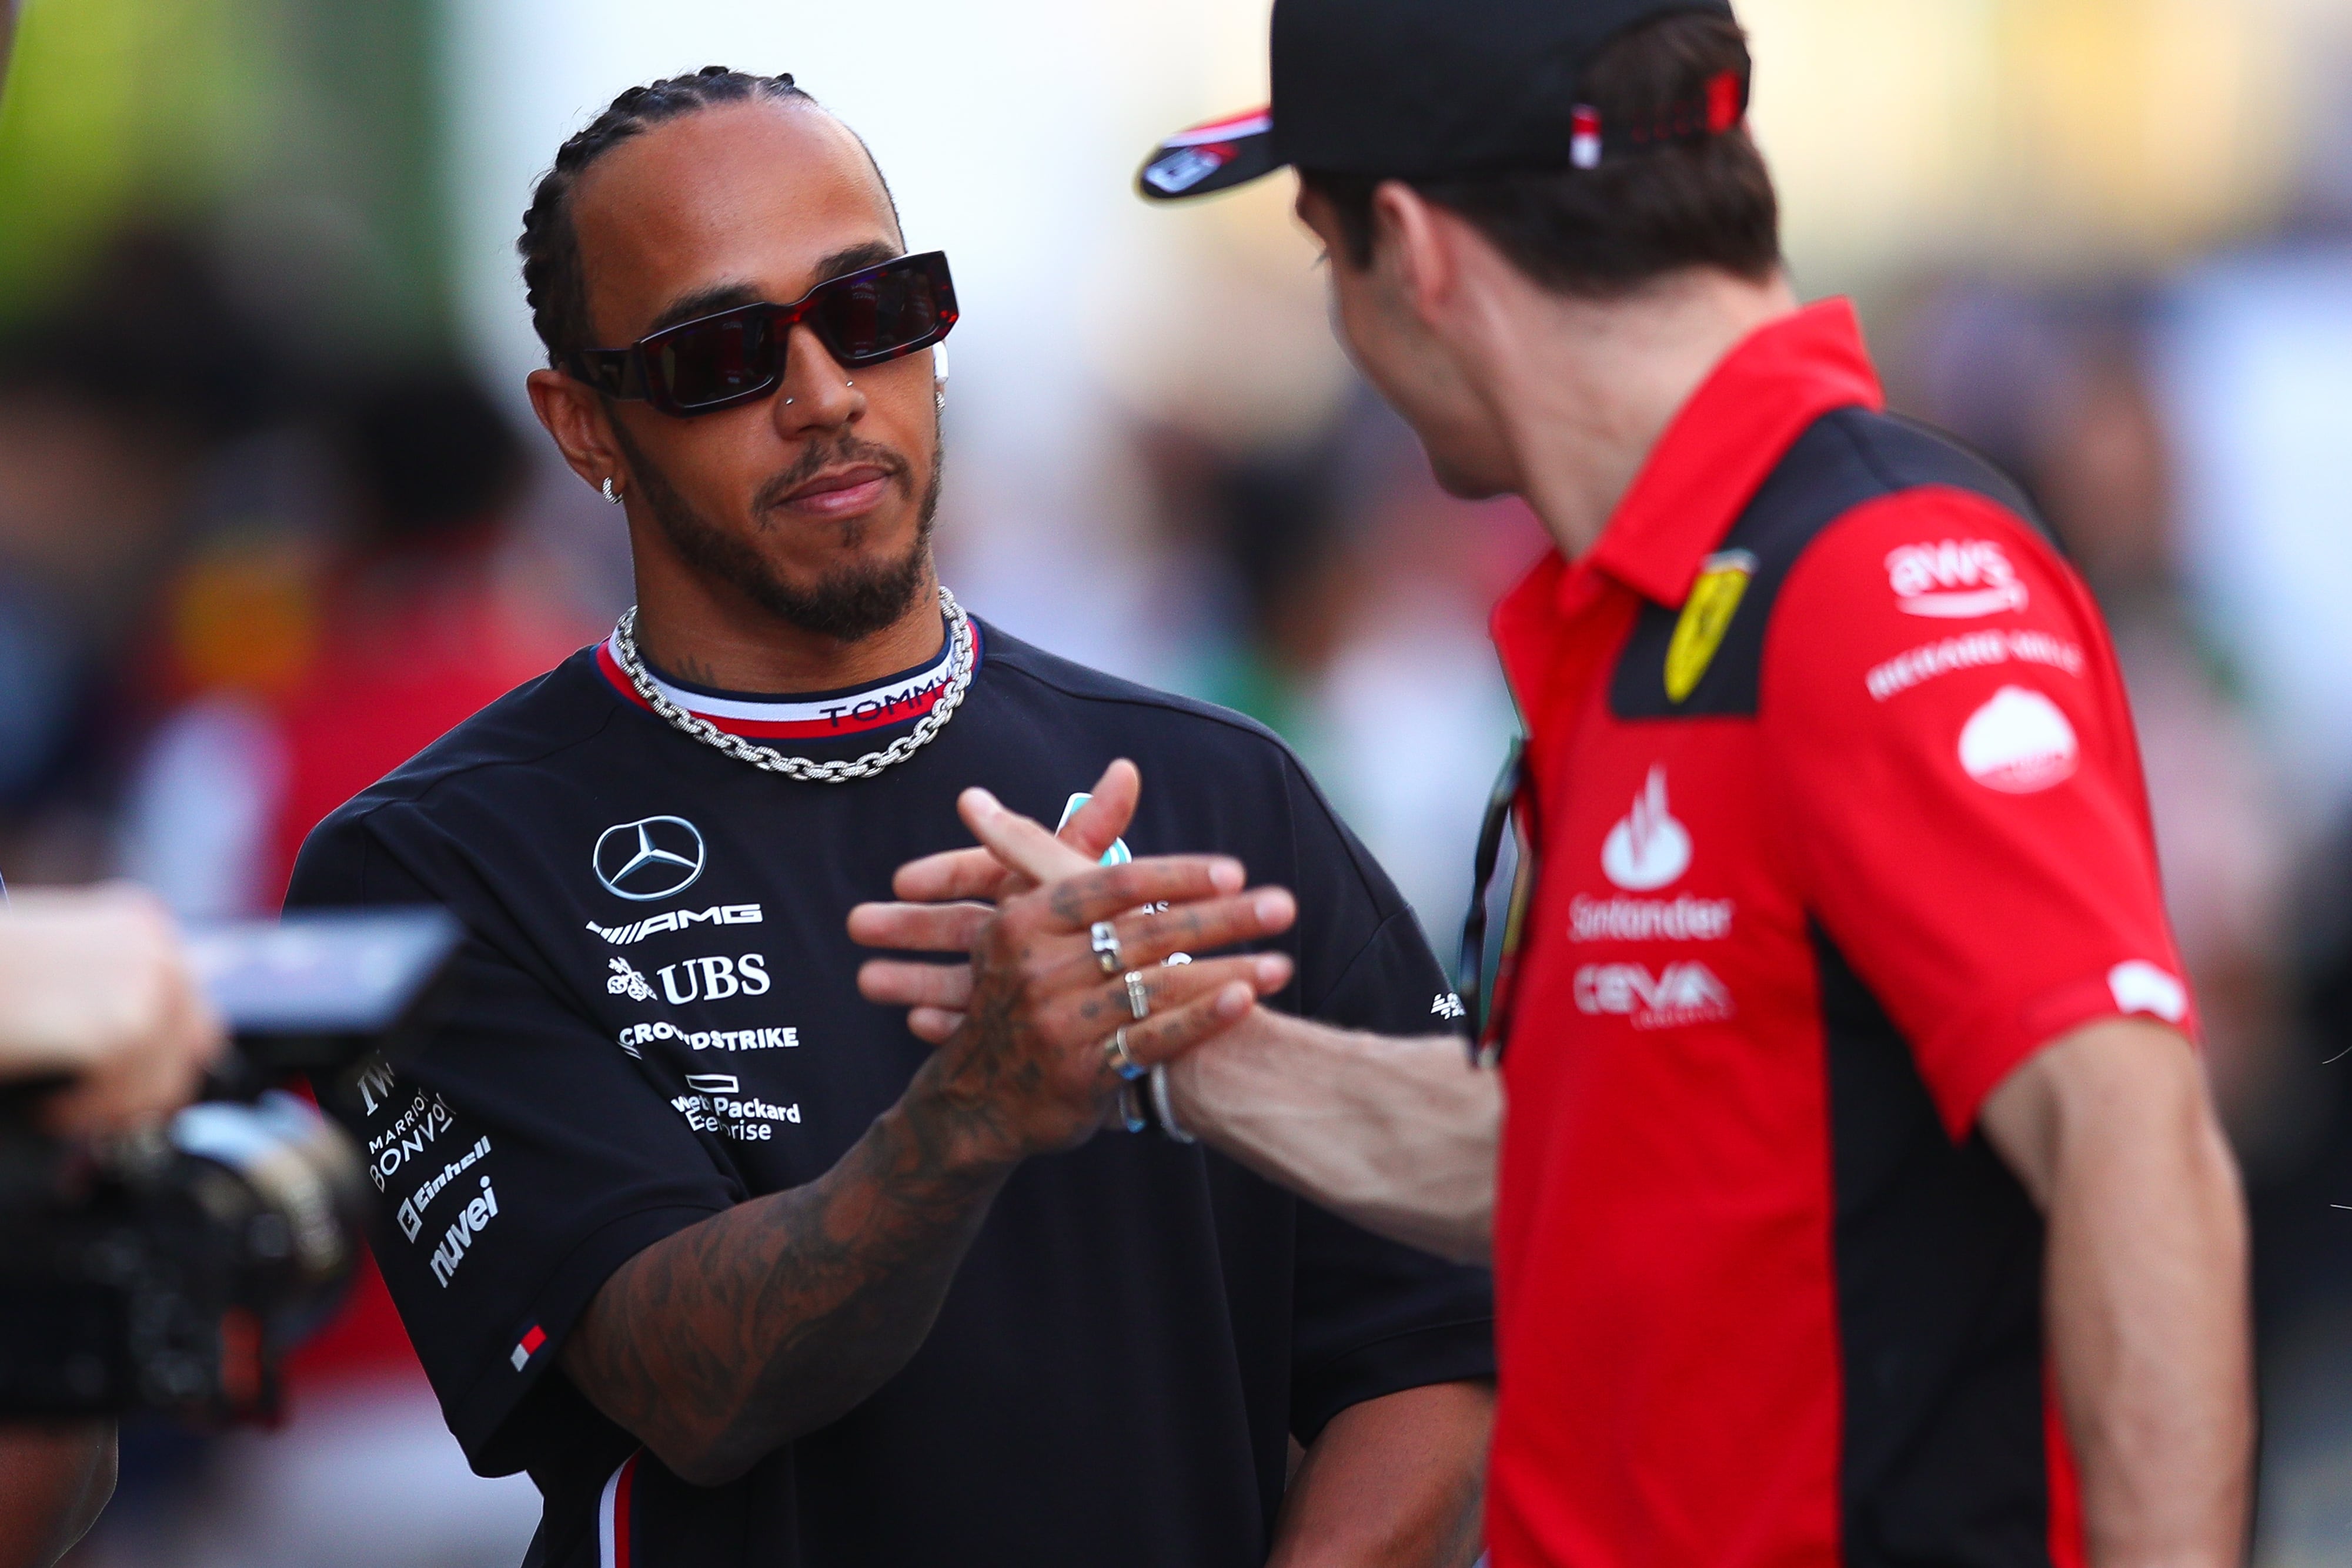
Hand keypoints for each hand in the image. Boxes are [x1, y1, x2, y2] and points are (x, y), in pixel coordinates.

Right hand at [0, 885, 225, 1136]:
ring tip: (54, 1106)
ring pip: (160, 1081)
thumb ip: (106, 996)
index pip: (188, 1009)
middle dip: (148, 1092)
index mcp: (140, 924)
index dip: (164, 1061)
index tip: (136, 1095)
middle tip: (102, 1119)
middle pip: (194, 1047)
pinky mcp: (126, 1024)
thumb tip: (146, 1062)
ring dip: (107, 1108)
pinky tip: (46, 1106)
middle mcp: (158, 946)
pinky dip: (82, 1115)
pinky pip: (123, 1096)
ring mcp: (149, 982)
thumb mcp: (58, 969)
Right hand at [851, 771, 1298, 1162]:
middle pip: (1143, 935)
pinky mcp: (1080, 1075)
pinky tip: (1244, 1003)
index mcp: (1024, 921)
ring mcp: (1057, 1025)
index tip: (1233, 871)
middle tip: (1282, 906)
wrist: (977, 1094)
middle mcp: (1037, 970)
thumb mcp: (1027, 906)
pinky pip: (1150, 1041)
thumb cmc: (1014, 981)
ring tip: (1282, 963)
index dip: (1175, 877)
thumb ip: (1081, 838)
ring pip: (1154, 989)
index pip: (1110, 887)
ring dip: (1224, 972)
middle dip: (1220, 920)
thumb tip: (1126, 771)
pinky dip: (1198, 1021)